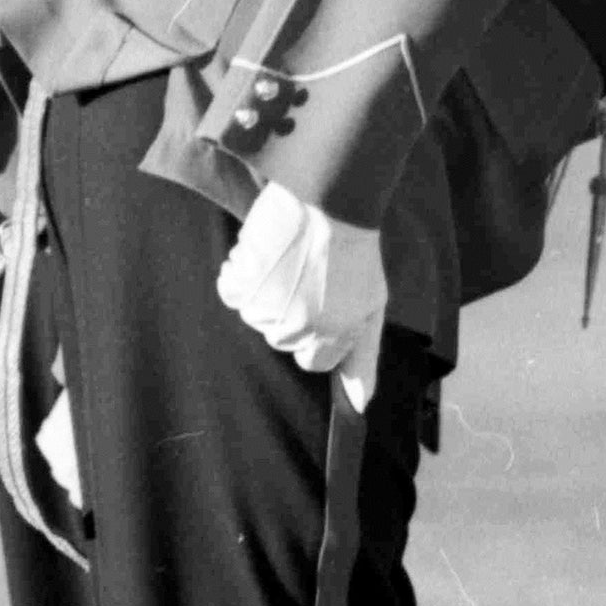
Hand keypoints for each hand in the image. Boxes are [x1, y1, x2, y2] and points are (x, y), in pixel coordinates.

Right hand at [217, 182, 387, 412]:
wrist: (330, 200)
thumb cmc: (356, 251)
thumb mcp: (372, 306)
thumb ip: (363, 359)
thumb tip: (358, 405)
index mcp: (330, 337)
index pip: (314, 362)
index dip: (322, 334)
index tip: (327, 305)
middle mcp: (294, 329)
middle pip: (285, 339)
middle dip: (297, 313)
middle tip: (312, 277)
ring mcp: (264, 308)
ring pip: (258, 316)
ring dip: (269, 293)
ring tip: (292, 262)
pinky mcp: (239, 283)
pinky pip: (233, 292)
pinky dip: (244, 276)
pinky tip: (268, 255)